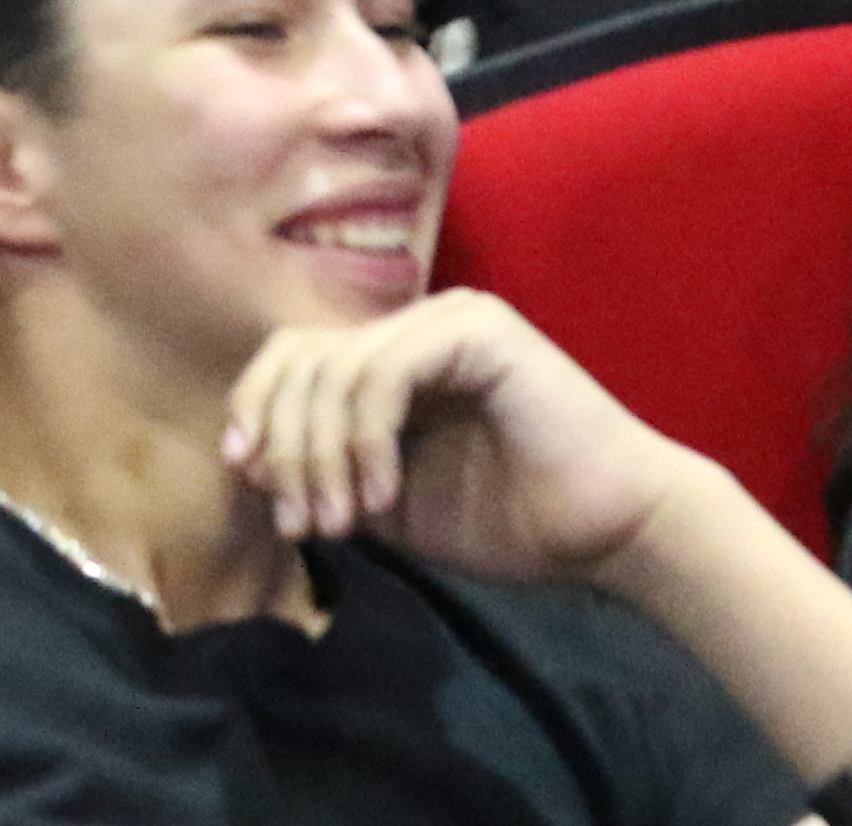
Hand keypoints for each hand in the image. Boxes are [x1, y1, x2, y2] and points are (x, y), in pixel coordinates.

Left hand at [221, 292, 692, 585]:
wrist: (607, 530)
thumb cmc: (509, 520)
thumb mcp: (387, 502)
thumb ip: (325, 474)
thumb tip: (244, 460)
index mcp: (389, 361)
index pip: (292, 359)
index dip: (256, 411)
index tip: (248, 481)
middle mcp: (411, 327)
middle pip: (300, 355)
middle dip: (282, 443)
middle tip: (300, 521)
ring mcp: (445, 320)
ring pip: (335, 367)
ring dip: (322, 456)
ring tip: (343, 522)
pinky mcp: (476, 329)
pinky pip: (385, 371)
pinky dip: (367, 438)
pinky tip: (384, 494)